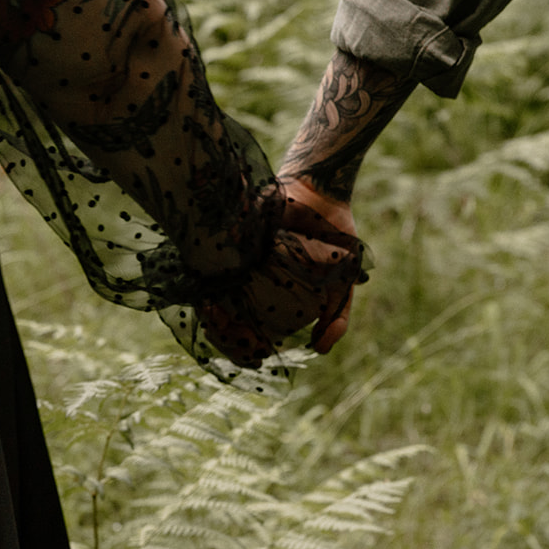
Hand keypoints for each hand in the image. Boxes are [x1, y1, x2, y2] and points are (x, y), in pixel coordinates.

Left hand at [199, 178, 362, 366]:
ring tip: (218, 319)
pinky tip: (214, 297)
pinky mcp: (227, 242)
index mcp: (271, 299)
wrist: (323, 196)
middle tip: (235, 338)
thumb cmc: (334, 241)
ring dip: (211, 318)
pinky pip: (207, 267)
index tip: (255, 352)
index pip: (248, 335)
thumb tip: (319, 350)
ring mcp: (236, 264)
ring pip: (210, 299)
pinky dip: (208, 286)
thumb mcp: (341, 283)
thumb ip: (336, 317)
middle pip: (224, 323)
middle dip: (223, 337)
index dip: (244, 349)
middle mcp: (250, 285)